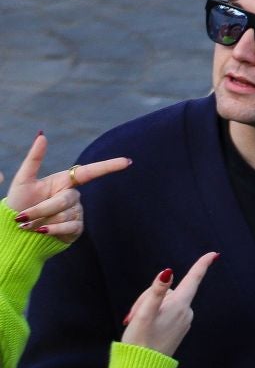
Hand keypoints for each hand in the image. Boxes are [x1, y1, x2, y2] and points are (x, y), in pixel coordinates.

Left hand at [5, 132, 131, 241]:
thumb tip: (42, 135)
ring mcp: (76, 213)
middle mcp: (73, 196)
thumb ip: (33, 159)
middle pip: (65, 199)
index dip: (109, 166)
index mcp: (65, 181)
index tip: (127, 161)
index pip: (90, 172)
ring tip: (29, 226)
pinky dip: (53, 230)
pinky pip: (70, 227)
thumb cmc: (18, 204)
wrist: (15, 231)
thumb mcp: (22, 181)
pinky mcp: (75, 230)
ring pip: (66, 214)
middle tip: (22, 218)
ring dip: (43, 221)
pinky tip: (41, 232)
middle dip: (42, 208)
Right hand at [121, 253, 218, 358]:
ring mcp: (183, 322)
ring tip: (138, 323)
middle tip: (135, 314)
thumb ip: (156, 291)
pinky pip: (167, 314)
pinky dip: (155, 316)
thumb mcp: (144, 313)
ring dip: (150, 307)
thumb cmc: (140, 341)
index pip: (193, 279)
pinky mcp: (178, 330)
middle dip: (150, 296)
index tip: (214, 254)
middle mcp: (186, 312)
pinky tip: (145, 328)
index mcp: (180, 305)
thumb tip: (168, 272)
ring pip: (166, 302)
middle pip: (169, 291)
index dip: (202, 265)